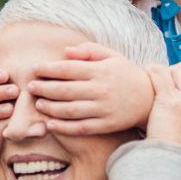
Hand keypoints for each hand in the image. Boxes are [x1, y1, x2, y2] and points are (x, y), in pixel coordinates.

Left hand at [27, 42, 153, 135]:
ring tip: (38, 105)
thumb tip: (65, 51)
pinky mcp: (106, 125)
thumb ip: (89, 51)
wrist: (150, 98)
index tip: (34, 69)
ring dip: (50, 108)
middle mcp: (101, 90)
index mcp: (100, 71)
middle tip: (30, 87)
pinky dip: (64, 127)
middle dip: (44, 88)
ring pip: (70, 110)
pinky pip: (81, 127)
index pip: (68, 69)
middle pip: (65, 90)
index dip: (48, 69)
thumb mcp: (112, 56)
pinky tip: (51, 124)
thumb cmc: (126, 74)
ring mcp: (103, 109)